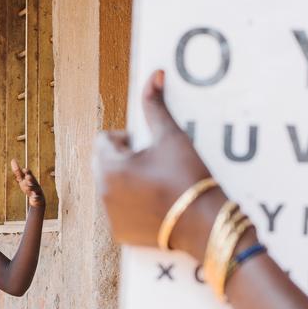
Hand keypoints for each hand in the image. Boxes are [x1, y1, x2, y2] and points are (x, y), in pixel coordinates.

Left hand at [9, 159, 47, 212]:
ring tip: (27, 187)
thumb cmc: (29, 187)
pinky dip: (35, 198)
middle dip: (30, 179)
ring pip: (35, 189)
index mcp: (30, 178)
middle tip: (27, 177)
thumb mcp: (22, 179)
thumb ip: (17, 171)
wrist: (38, 199)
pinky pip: (37, 198)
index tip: (24, 170)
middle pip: (33, 180)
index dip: (27, 172)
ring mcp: (37, 190)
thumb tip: (12, 160)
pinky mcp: (38, 198)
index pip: (29, 173)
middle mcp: (34, 183)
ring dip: (31, 188)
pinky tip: (33, 198)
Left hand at [94, 71, 220, 255]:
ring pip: (111, 187)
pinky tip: (157, 205)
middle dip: (125, 160)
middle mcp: (103, 192)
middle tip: (155, 165)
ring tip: (158, 185)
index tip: (149, 147)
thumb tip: (153, 74)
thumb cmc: (188, 176)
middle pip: (104, 164)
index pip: (104, 140)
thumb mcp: (171, 136)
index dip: (127, 139)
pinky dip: (132, 205)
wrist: (204, 223)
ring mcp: (111, 216)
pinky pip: (119, 211)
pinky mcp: (121, 233)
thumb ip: (155, 104)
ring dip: (127, 181)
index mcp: (109, 166)